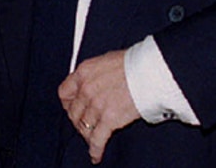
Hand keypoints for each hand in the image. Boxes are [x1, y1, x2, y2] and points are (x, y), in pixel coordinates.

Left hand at [58, 49, 140, 164]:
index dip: (68, 104)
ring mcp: (96, 105)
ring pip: (83, 127)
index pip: (64, 93)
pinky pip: (97, 140)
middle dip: (78, 120)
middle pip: (73, 113)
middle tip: (86, 125)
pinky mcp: (109, 119)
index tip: (72, 108)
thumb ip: (94, 74)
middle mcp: (86, 89)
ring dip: (87, 135)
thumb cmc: (135, 63)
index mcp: (83, 72)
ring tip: (92, 139)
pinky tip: (96, 155)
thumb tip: (94, 83)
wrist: (151, 71)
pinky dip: (95, 150)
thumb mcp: (106, 61)